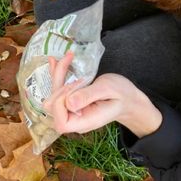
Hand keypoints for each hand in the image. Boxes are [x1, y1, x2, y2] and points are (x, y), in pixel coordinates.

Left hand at [43, 52, 162, 138]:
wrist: (128, 98)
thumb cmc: (121, 94)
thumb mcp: (107, 90)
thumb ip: (88, 96)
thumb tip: (69, 103)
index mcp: (84, 122)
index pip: (61, 122)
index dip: (60, 104)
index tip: (74, 87)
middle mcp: (75, 119)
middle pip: (53, 107)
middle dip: (59, 85)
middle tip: (77, 70)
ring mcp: (71, 111)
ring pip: (53, 95)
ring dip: (58, 75)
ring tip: (68, 57)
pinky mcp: (71, 101)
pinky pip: (58, 90)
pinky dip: (58, 75)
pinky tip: (55, 61)